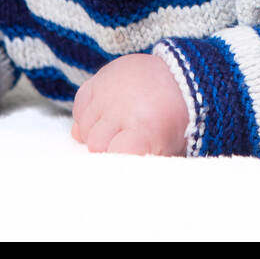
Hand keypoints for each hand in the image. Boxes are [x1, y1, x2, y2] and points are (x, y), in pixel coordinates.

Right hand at [71, 53, 188, 155]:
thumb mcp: (170, 146)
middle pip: (96, 144)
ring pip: (84, 127)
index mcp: (145, 128)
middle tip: (122, 145)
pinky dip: (87, 115)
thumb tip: (125, 180)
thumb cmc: (174, 118)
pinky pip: (79, 107)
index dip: (115, 163)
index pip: (115, 155)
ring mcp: (108, 92)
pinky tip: (103, 116)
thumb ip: (148, 164)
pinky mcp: (99, 79)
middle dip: (106, 149)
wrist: (180, 77)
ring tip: (115, 129)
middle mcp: (122, 108)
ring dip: (95, 133)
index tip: (120, 165)